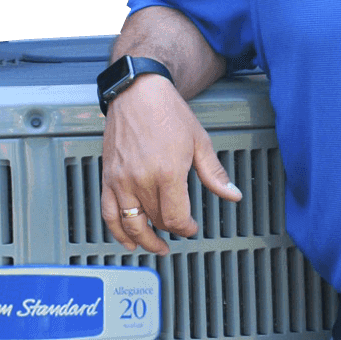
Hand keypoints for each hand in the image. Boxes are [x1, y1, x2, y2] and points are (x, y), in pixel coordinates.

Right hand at [101, 73, 242, 254]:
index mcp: (167, 173)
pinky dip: (116, 232)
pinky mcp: (108, 178)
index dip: (187, 229)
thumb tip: (232, 195)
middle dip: (170, 229)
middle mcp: (141, 180)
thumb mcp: (199, 142)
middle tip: (179, 229)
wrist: (137, 92)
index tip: (191, 228)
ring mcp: (121, 180)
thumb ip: (214, 174)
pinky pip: (108, 213)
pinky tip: (126, 241)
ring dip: (144, 240)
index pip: (176, 218)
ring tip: (155, 247)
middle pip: (157, 221)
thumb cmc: (167, 112)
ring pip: (131, 224)